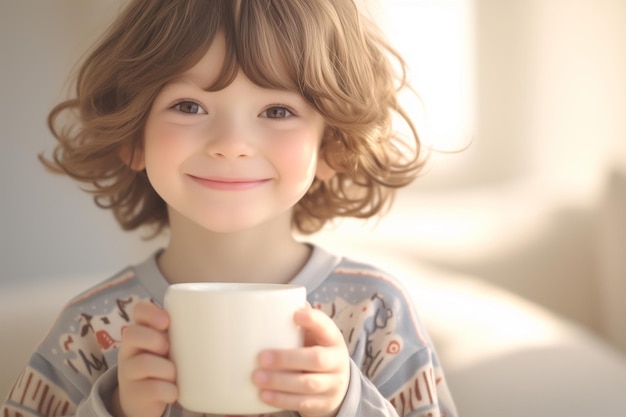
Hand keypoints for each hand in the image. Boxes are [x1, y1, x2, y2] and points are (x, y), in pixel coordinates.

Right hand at [112, 301, 177, 416]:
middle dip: (155, 339)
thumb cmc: (165, 364)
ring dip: (166, 369)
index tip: (166, 322)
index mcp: (142, 332)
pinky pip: (151, 389)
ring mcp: (129, 372)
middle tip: (168, 348)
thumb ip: (187, 333)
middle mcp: (130, 349)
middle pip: (132, 334)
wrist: (146, 399)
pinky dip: (168, 390)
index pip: (139, 311)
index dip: (149, 312)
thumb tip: (232, 322)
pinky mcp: (134, 394)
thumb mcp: (173, 346)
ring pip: (143, 363)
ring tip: (175, 375)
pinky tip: (174, 391)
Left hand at [253, 305, 350, 416]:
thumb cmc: (317, 351)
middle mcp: (336, 361)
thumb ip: (300, 322)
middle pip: (316, 359)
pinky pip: (303, 404)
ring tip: (256, 378)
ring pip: (308, 385)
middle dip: (287, 358)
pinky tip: (263, 396)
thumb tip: (277, 300)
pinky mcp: (323, 404)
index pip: (327, 326)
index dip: (313, 320)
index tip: (295, 314)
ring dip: (280, 382)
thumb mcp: (315, 336)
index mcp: (333, 339)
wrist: (338, 386)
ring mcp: (332, 385)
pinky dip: (281, 400)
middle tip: (261, 357)